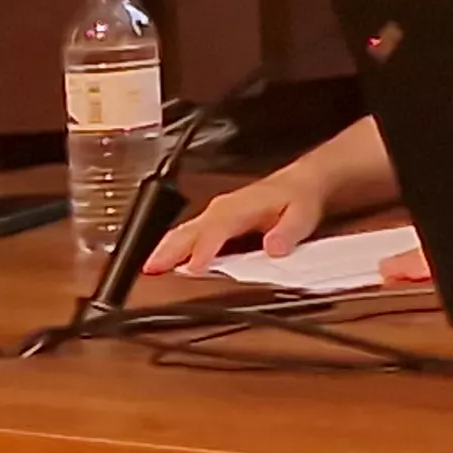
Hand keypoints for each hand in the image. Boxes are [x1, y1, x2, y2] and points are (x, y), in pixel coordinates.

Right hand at [148, 168, 329, 276]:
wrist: (300, 183)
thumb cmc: (298, 199)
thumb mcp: (303, 215)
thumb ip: (288, 232)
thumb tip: (274, 247)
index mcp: (240, 208)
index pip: (217, 230)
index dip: (204, 250)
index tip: (193, 267)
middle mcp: (222, 209)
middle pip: (190, 230)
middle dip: (169, 249)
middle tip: (151, 270)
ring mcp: (215, 214)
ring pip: (183, 231)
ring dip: (165, 248)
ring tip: (150, 269)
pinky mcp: (213, 220)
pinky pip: (188, 233)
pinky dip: (173, 246)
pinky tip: (166, 260)